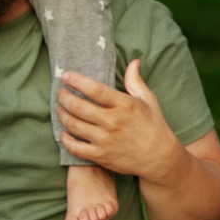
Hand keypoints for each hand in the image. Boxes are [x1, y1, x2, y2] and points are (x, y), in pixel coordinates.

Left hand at [56, 60, 185, 177]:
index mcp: (124, 105)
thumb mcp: (148, 100)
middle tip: (60, 93)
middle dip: (64, 97)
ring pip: (74, 125)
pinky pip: (75, 147)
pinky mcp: (101, 156)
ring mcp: (105, 140)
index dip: (76, 81)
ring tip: (60, 109)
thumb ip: (135, 81)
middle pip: (78, 106)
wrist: (159, 157)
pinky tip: (64, 132)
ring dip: (62, 115)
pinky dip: (65, 139)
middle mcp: (112, 122)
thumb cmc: (153, 126)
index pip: (94, 89)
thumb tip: (133, 61)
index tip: (66, 76)